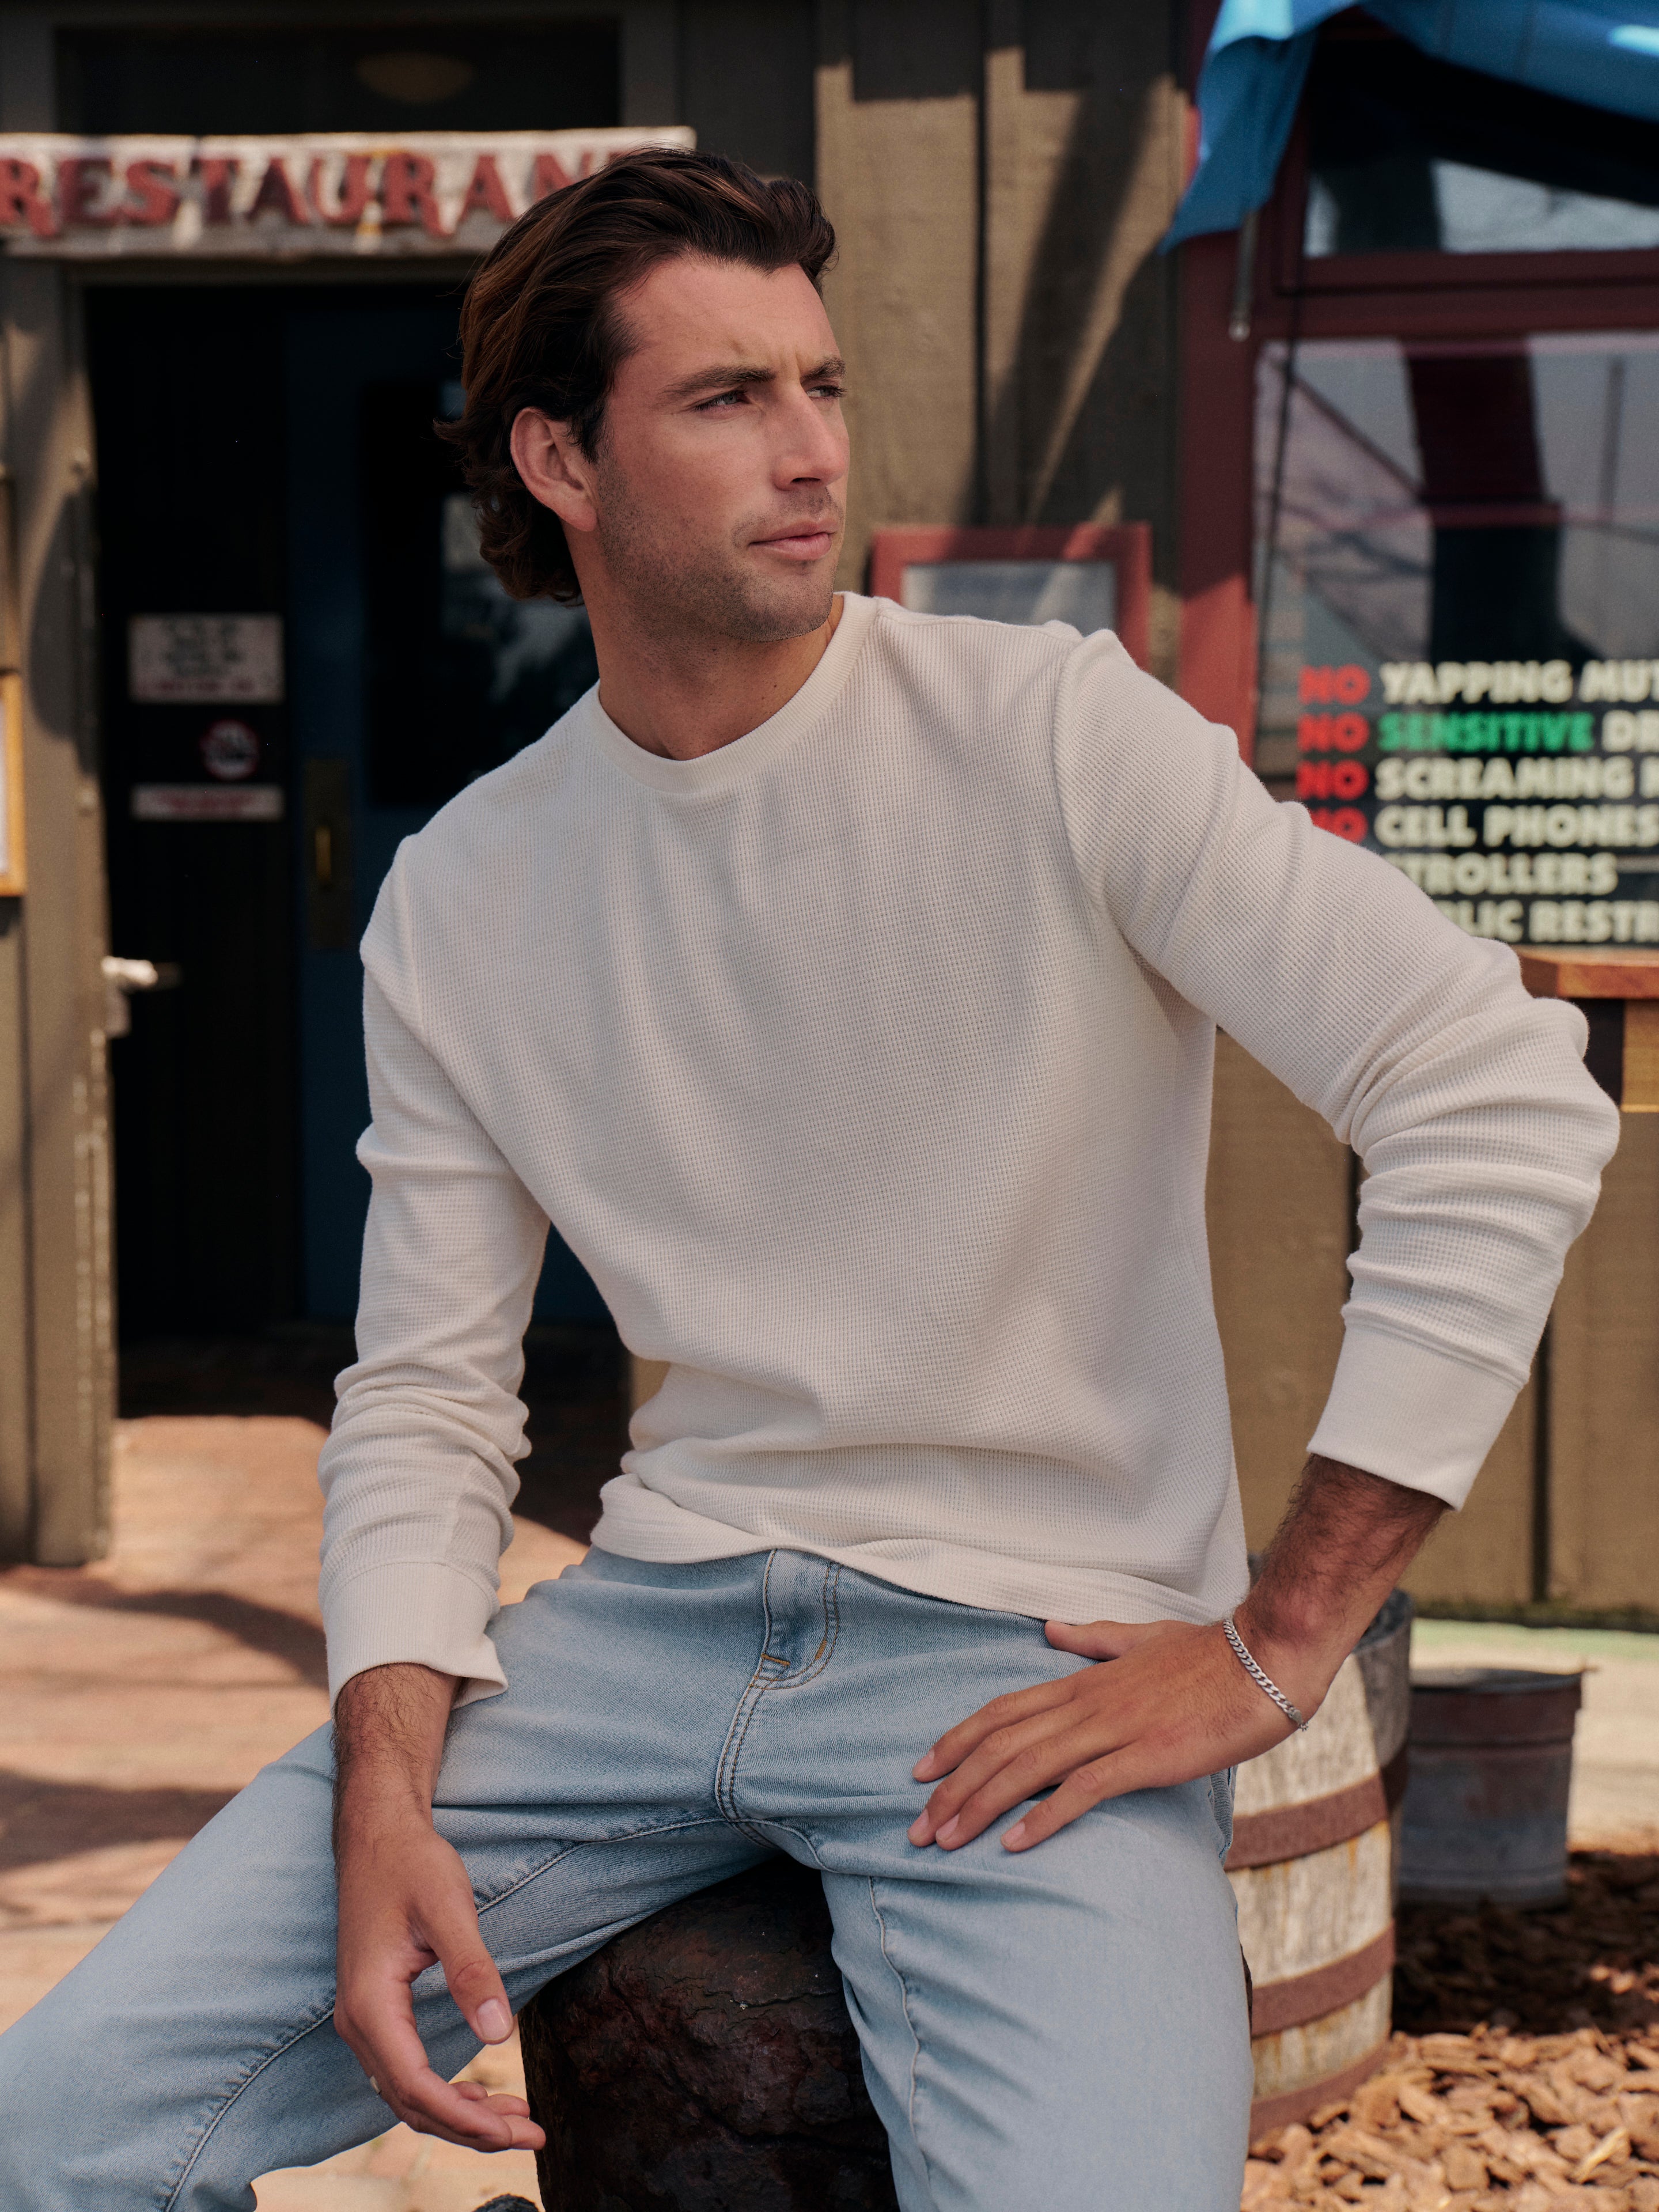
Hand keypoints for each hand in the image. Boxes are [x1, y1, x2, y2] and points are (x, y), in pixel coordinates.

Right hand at [333, 1790, 544, 2150]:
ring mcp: (363, 2020)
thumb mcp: (448, 1908)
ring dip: (460, 2115)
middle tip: (533, 2136)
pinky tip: (480, 2095)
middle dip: (471, 2129)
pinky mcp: (376, 2012)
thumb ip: (471, 1969)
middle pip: (411, 2103)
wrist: (377, 1835)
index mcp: (369, 2004)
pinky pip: (405, 2071)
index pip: (415, 2086)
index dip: (465, 2118)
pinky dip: (443, 2093)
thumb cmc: (411, 1864)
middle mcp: (358, 2022)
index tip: (515, 2130)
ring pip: (408, 2094)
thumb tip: (499, 2031)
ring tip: (518, 2121)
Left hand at [907, 1616, 1305, 1854]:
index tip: (921, 1771)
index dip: (957, 1741)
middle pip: (1001, 1744)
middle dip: (952, 1786)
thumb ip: (1093, 1639)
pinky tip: (1015, 1843)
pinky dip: (1044, 1815)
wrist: (1264, 1658)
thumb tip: (1050, 1627)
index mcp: (1082, 1681)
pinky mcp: (1146, 1756)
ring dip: (981, 1805)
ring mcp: (1114, 1729)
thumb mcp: (1140, 1639)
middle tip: (916, 1827)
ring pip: (1028, 1767)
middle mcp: (1086, 1703)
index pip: (1002, 1711)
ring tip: (945, 1840)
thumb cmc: (1209, 1653)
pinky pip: (1083, 1789)